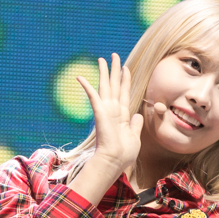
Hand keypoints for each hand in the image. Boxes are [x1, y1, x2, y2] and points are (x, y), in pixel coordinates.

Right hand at [78, 53, 141, 172]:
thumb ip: (136, 125)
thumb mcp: (135, 137)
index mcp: (122, 116)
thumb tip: (138, 115)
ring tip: (102, 59)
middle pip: (114, 85)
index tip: (126, 68)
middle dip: (114, 70)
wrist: (114, 162)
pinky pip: (93, 96)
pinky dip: (87, 86)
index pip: (124, 93)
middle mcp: (114, 110)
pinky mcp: (99, 113)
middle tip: (113, 55)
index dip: (125, 80)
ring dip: (104, 72)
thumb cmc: (124, 154)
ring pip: (105, 86)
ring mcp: (106, 111)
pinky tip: (80, 77)